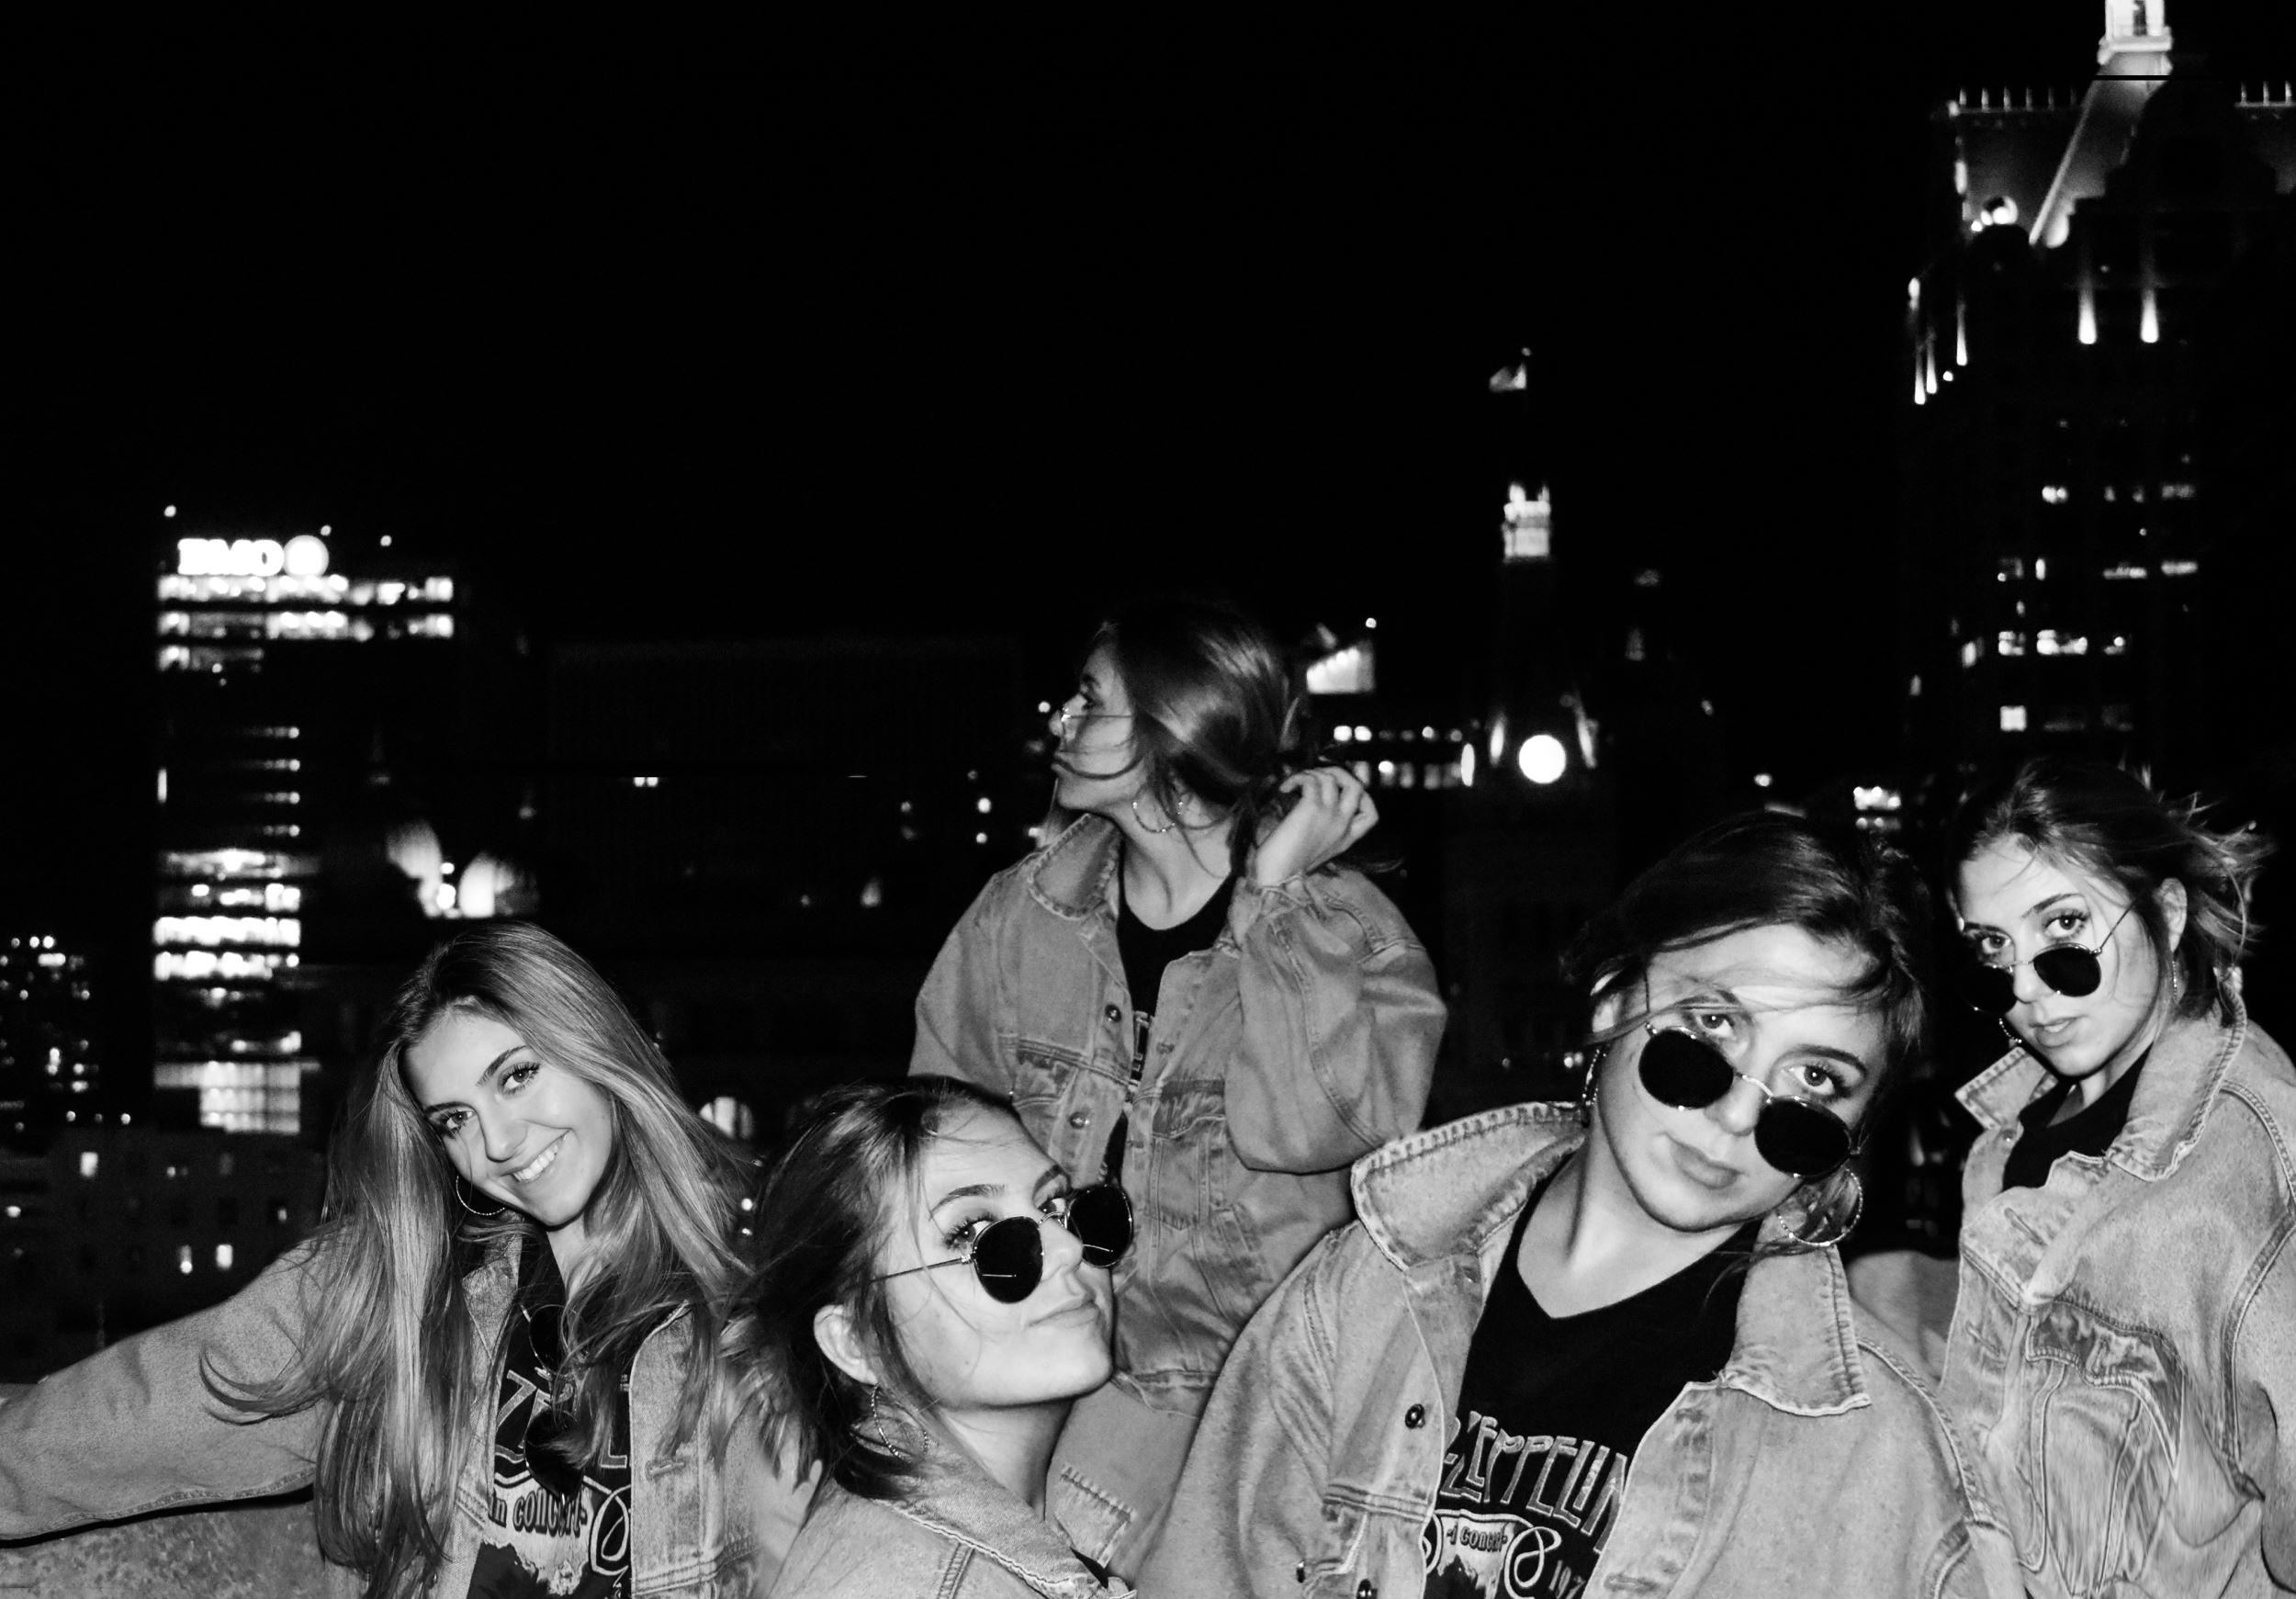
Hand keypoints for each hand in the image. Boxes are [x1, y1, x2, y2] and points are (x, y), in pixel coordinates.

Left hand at [1250, 767, 1377, 886]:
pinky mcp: (1311, 808)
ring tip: (1296, 783)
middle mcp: (1342, 824)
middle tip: (1318, 776)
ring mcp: (1329, 815)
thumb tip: (1312, 802)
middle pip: (1357, 786)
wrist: (1277, 876)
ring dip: (1311, 773)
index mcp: (1345, 839)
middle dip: (1339, 773)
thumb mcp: (1315, 849)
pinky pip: (1310, 780)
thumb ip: (1323, 830)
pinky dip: (1297, 778)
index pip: (1371, 815)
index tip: (1342, 792)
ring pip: (1330, 778)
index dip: (1363, 797)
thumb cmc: (1288, 864)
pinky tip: (1285, 788)